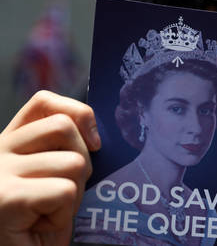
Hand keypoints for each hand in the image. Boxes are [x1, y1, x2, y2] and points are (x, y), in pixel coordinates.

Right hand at [0, 91, 100, 245]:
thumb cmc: (40, 222)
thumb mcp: (53, 177)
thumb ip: (64, 150)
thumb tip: (96, 136)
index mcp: (9, 143)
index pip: (44, 102)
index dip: (78, 112)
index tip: (95, 142)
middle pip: (65, 126)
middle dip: (83, 161)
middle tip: (66, 193)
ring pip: (73, 161)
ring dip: (75, 193)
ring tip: (52, 211)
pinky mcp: (6, 197)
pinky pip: (65, 191)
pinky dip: (65, 213)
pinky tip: (43, 225)